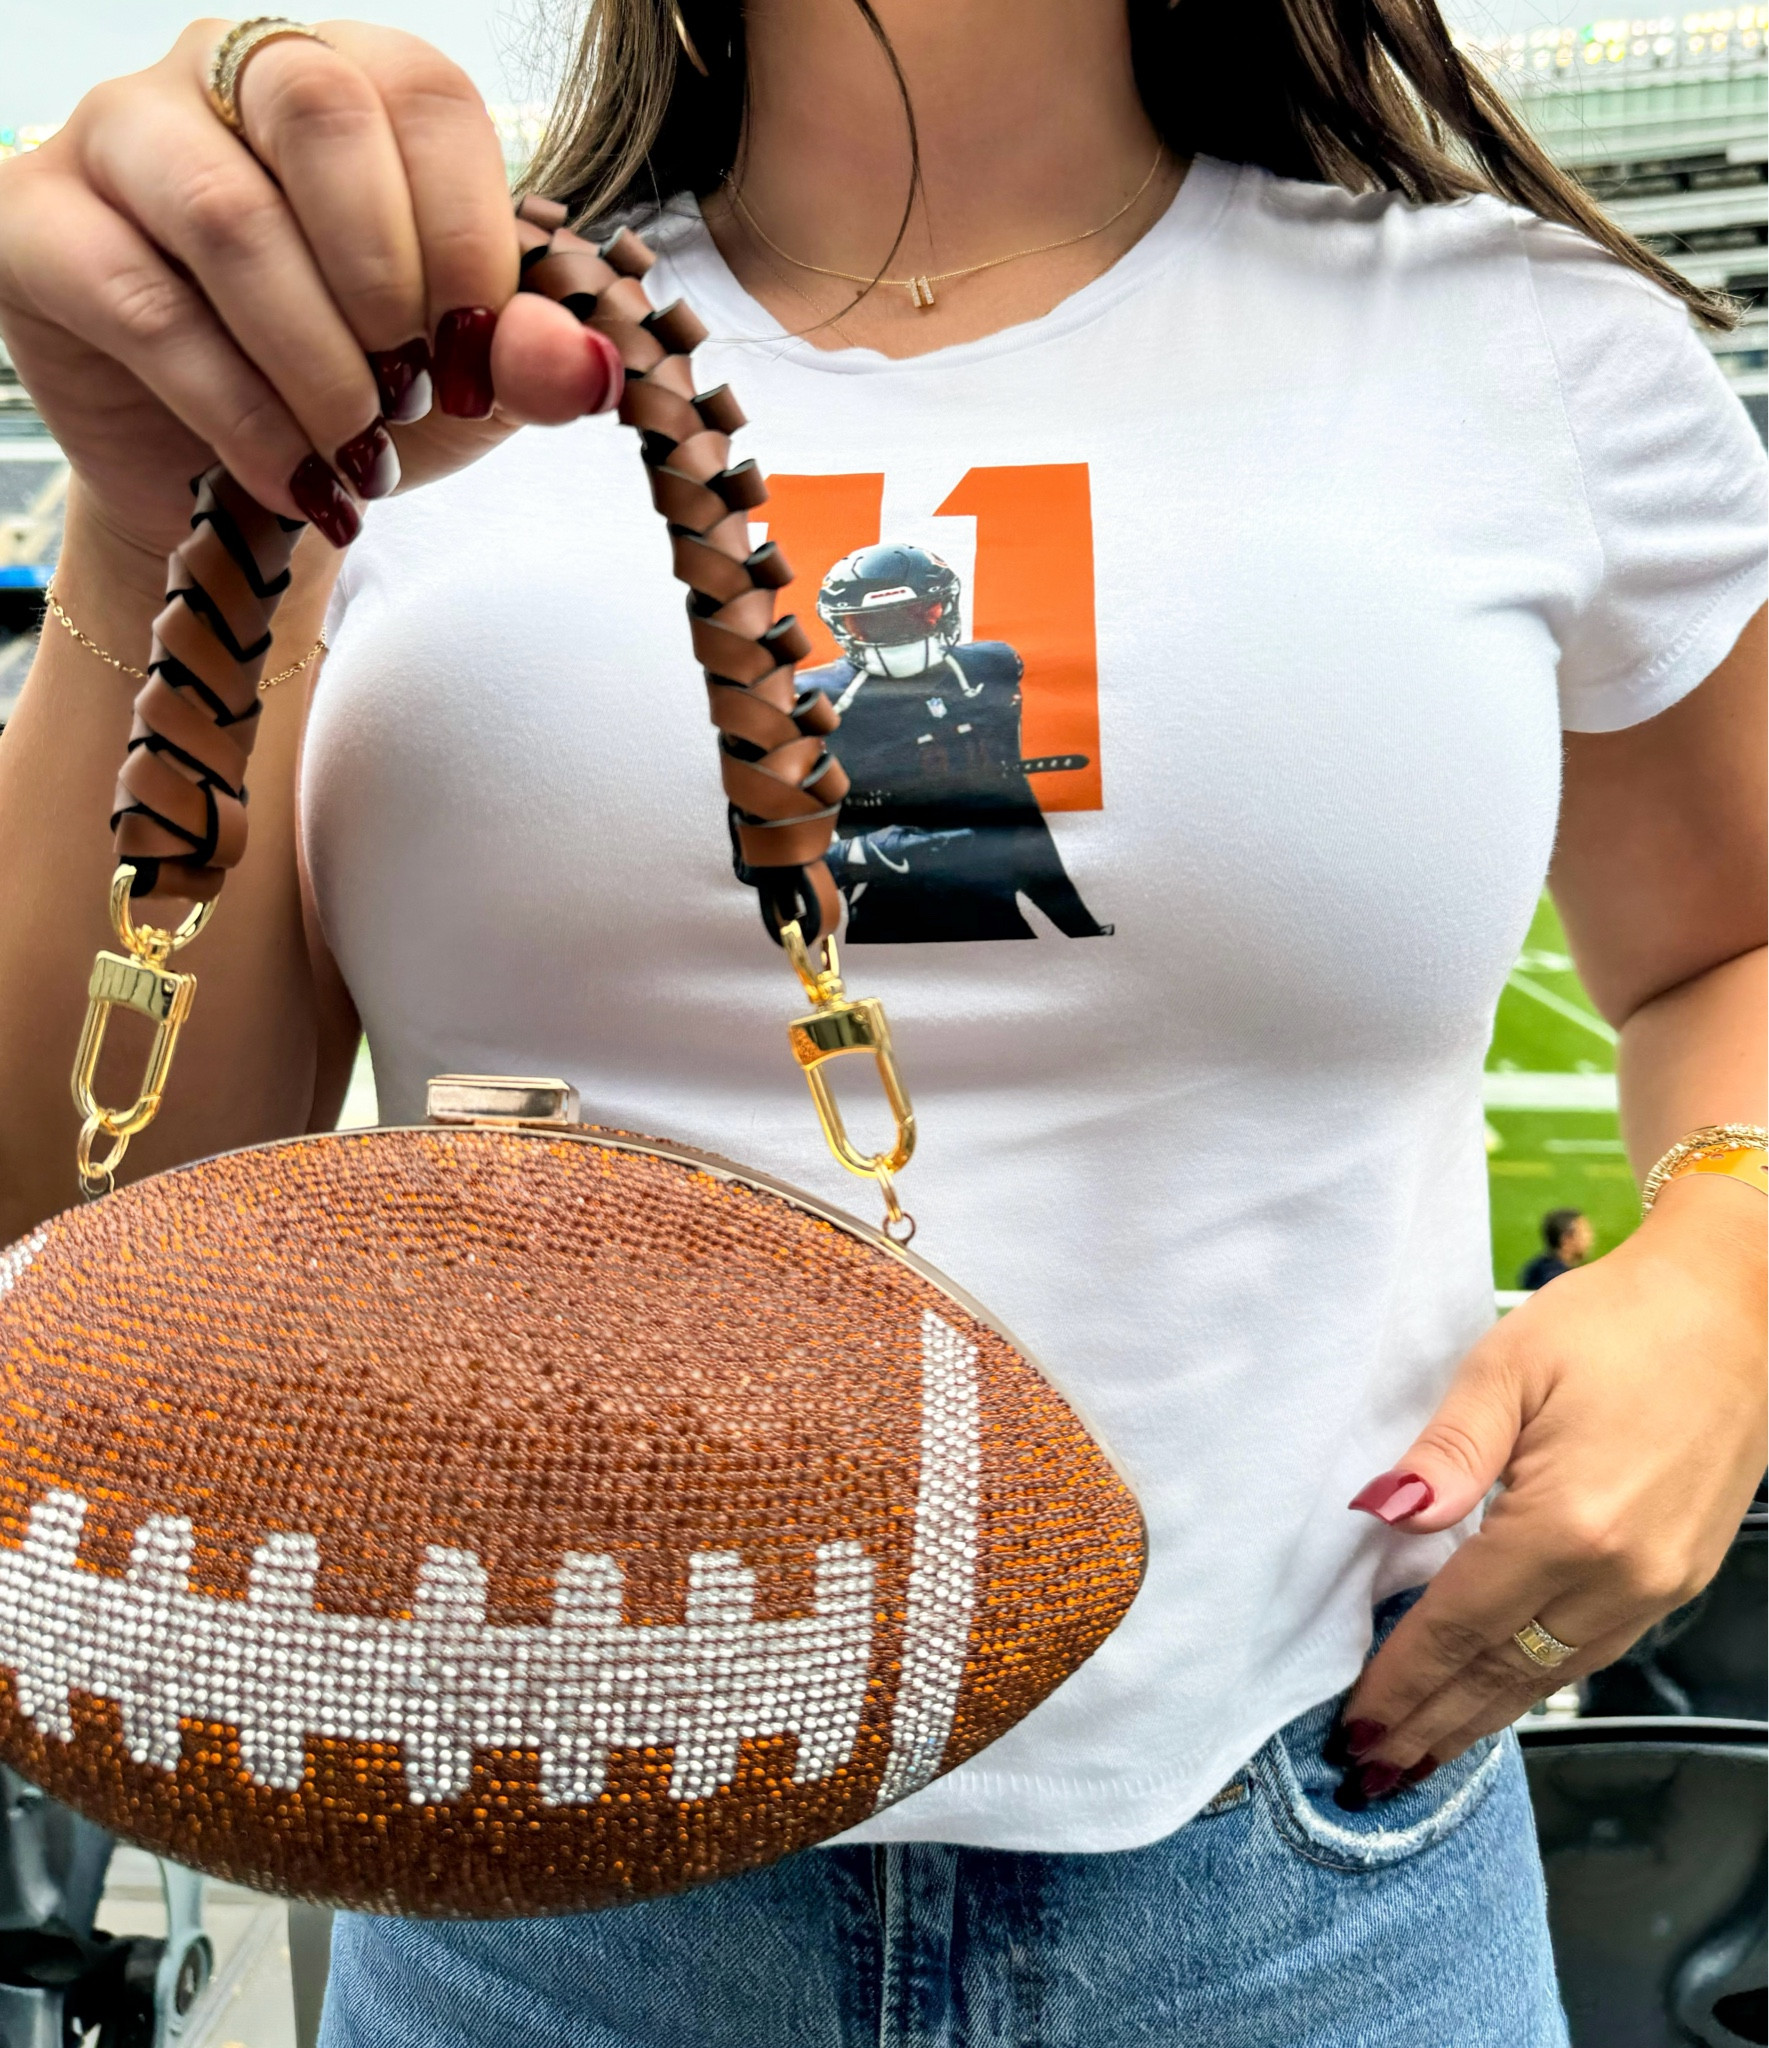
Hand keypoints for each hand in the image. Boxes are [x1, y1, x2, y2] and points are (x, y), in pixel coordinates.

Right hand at [0, 19, 620, 559]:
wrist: (246, 482)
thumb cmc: (364, 395)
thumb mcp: (469, 383)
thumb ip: (532, 362)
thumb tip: (589, 369)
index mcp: (349, 76)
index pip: (422, 96)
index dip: (466, 238)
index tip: (476, 364)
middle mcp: (224, 72)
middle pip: (315, 109)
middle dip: (384, 280)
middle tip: (410, 394)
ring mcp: (117, 136)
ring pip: (227, 215)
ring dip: (314, 361)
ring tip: (354, 449)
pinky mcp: (36, 228)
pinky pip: (143, 304)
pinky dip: (240, 412)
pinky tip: (291, 477)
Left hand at [1332, 1177, 1764, 1804]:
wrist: (1735, 1308)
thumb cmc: (1617, 1323)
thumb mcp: (1508, 1367)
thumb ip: (1446, 1453)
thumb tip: (1382, 1513)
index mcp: (1569, 1526)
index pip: (1459, 1625)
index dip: (1403, 1679)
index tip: (1357, 1722)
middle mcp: (1622, 1574)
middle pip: (1505, 1671)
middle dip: (1435, 1723)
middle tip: (1374, 1768)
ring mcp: (1661, 1582)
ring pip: (1553, 1674)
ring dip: (1484, 1716)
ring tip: (1426, 1751)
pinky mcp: (1681, 1574)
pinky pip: (1594, 1649)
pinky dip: (1537, 1681)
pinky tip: (1502, 1693)